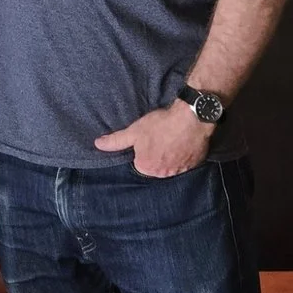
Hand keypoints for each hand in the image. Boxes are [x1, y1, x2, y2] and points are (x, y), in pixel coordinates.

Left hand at [95, 102, 214, 178]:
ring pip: (172, 165)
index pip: (140, 162)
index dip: (143, 149)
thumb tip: (98, 144)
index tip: (148, 139)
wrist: (191, 119)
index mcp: (146, 167)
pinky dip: (184, 155)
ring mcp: (180, 170)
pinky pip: (186, 163)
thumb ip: (116, 141)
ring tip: (172, 139)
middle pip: (156, 165)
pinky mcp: (194, 165)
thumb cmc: (161, 124)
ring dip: (171, 156)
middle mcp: (163, 173)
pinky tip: (183, 142)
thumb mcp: (134, 131)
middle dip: (157, 154)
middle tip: (161, 138)